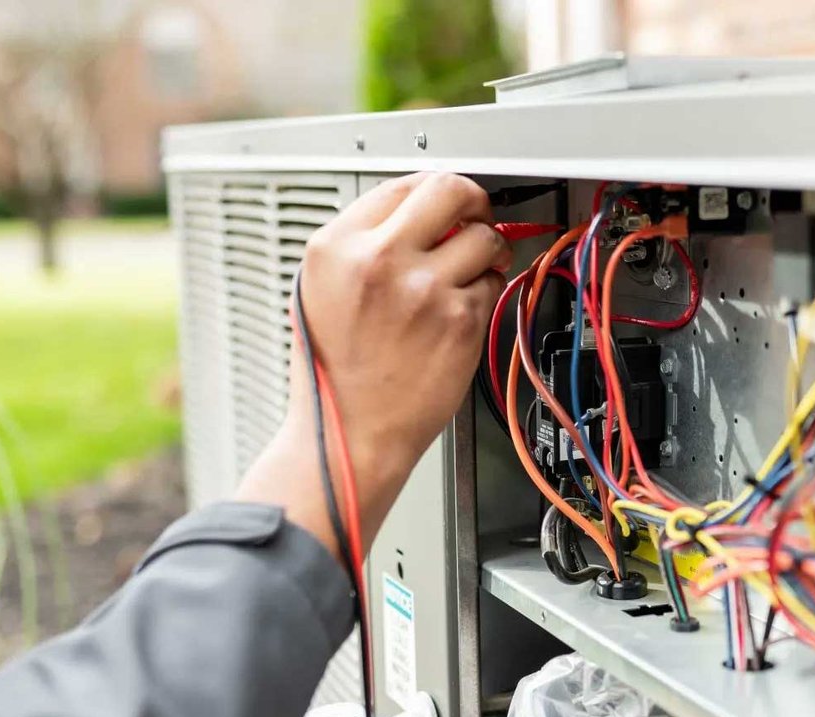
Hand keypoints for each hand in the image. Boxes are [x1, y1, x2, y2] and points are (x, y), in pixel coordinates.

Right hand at [236, 172, 510, 556]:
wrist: (348, 434)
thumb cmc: (334, 372)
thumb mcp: (321, 291)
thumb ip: (363, 245)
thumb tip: (416, 214)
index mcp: (336, 247)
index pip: (401, 184)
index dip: (431, 193)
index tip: (444, 205)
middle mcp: (379, 260)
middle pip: (450, 190)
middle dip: (472, 200)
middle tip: (476, 217)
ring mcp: (423, 289)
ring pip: (484, 237)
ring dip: (485, 252)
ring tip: (468, 275)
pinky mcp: (460, 320)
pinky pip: (493, 284)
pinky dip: (485, 294)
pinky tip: (460, 315)